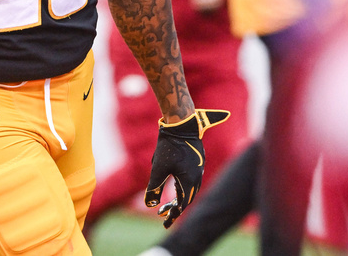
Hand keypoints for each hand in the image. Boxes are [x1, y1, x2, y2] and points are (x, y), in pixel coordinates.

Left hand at [146, 109, 230, 227]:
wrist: (182, 124)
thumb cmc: (169, 146)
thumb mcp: (158, 168)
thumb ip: (154, 187)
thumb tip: (149, 204)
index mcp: (189, 181)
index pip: (182, 205)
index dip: (172, 215)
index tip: (164, 222)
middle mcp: (197, 177)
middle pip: (186, 198)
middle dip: (174, 207)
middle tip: (162, 213)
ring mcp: (198, 169)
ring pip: (189, 189)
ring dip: (178, 197)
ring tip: (166, 203)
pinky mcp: (197, 162)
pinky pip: (191, 180)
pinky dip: (182, 187)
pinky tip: (174, 185)